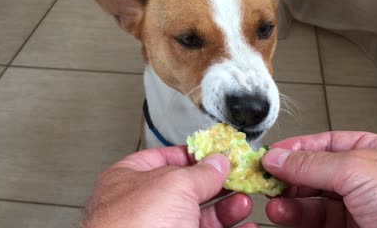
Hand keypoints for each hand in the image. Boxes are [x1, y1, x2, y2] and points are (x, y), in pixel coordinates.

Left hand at [82, 146, 255, 227]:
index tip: (218, 155)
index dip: (193, 155)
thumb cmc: (131, 226)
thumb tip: (217, 162)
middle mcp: (144, 206)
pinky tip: (245, 227)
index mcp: (131, 179)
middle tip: (237, 179)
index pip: (164, 158)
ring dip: (227, 209)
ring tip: (243, 203)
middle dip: (217, 184)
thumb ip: (200, 171)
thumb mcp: (174, 184)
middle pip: (187, 189)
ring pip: (200, 216)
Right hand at [262, 131, 376, 227]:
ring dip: (289, 200)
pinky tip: (283, 214)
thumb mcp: (359, 170)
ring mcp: (361, 208)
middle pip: (316, 172)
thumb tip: (277, 157)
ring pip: (314, 200)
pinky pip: (318, 221)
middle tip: (264, 178)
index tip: (270, 155)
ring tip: (271, 200)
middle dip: (288, 176)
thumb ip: (313, 163)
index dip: (297, 148)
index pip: (327, 143)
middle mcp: (368, 179)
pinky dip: (297, 217)